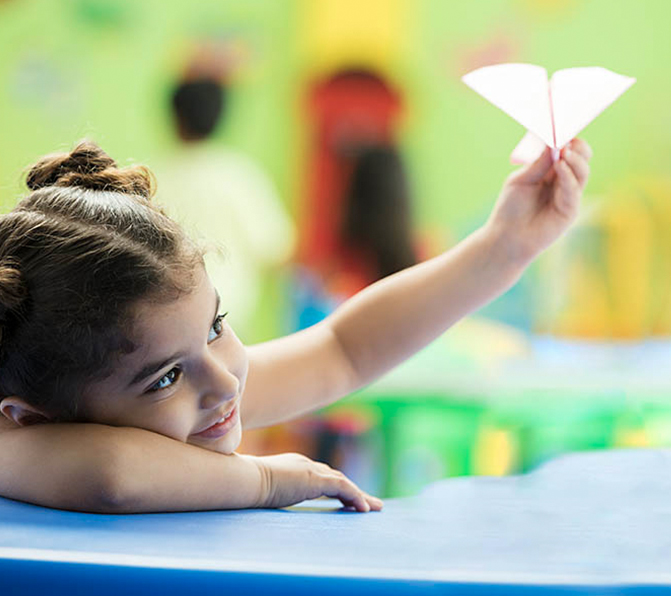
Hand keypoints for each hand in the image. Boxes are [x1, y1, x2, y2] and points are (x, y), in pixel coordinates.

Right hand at [254, 453, 382, 512]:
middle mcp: (305, 464)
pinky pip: (343, 487)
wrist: (246, 480)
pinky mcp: (315, 479)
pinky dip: (355, 497)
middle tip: (367, 503)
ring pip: (343, 481)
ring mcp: (311, 470)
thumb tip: (266, 501)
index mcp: (293, 466)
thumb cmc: (246, 486)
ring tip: (374, 508)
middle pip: (335, 477)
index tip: (345, 498)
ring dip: (360, 495)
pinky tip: (364, 509)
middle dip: (352, 490)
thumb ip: (271, 492)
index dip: (335, 486)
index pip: (320, 475)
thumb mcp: (263, 489)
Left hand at [486, 139, 591, 266]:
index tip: (563, 130)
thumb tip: (552, 142)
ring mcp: (568, 197)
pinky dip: (568, 177)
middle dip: (577, 149)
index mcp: (550, 173)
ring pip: (582, 173)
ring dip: (575, 161)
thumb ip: (538, 164)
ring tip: (564, 153)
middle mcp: (562, 183)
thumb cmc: (510, 209)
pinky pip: (574, 190)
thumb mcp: (521, 181)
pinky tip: (561, 166)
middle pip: (580, 160)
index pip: (568, 152)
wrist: (506, 238)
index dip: (569, 141)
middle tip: (568, 141)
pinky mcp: (569, 211)